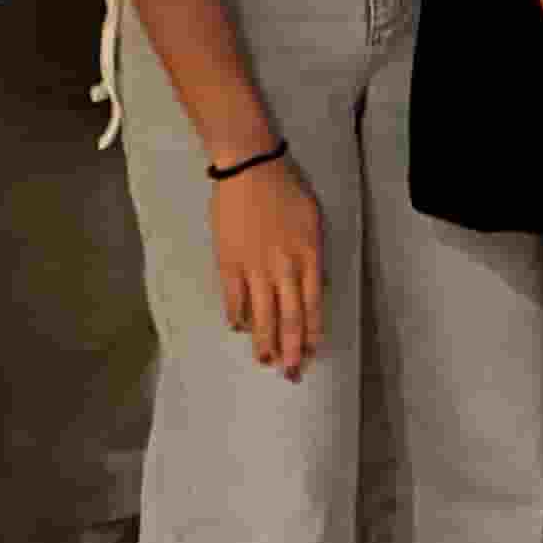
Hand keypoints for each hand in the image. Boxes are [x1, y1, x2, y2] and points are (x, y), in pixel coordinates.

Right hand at [207, 154, 327, 375]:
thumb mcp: (314, 223)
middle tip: (290, 373)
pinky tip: (239, 329)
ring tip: (264, 361)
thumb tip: (312, 285)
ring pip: (262, 314)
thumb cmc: (287, 191)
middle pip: (289, 318)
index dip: (311, 333)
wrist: (251, 169)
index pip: (313, 306)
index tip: (311, 353)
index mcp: (309, 257)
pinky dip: (237, 315)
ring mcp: (255, 266)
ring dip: (263, 341)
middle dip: (291, 350)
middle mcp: (284, 267)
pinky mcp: (228, 261)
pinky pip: (234, 297)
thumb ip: (313, 257)